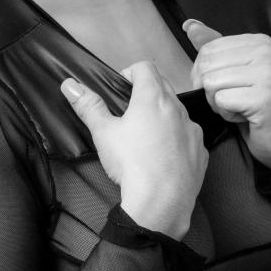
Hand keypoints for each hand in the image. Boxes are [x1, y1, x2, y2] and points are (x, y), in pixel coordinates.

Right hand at [60, 61, 207, 238]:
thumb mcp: (103, 133)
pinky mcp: (201, 152)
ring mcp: (193, 130)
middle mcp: (177, 109)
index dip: (131, 72)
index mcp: (153, 98)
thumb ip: (88, 106)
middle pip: (164, 85)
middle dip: (147, 90)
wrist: (160, 203)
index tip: (121, 87)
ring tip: (147, 134)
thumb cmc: (130, 163)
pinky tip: (164, 156)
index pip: (145, 67)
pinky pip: (189, 137)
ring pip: (178, 112)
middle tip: (130, 109)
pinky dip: (177, 139)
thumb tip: (70, 85)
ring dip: (164, 114)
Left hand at [183, 19, 270, 179]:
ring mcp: (267, 73)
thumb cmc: (259, 106)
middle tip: (234, 99)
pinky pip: (222, 101)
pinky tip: (246, 116)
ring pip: (211, 83)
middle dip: (211, 90)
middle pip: (206, 65)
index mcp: (259, 41)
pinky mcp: (264, 97)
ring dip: (218, 103)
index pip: (207, 49)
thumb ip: (213, 46)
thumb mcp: (236, 70)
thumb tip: (190, 25)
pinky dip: (227, 114)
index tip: (227, 86)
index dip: (206, 74)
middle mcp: (266, 52)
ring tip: (240, 107)